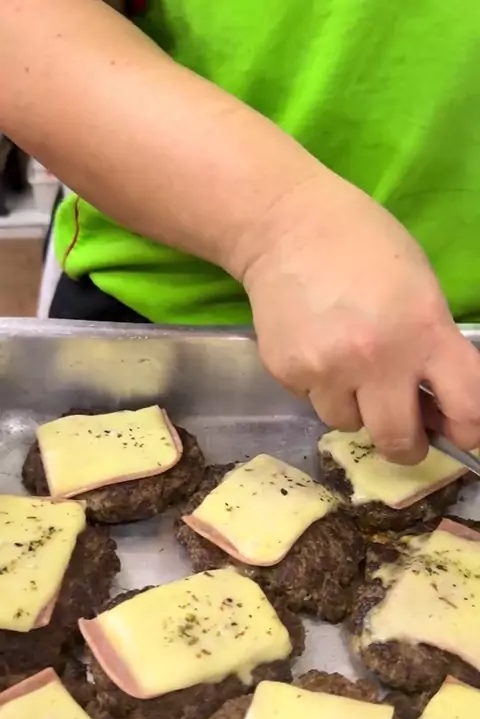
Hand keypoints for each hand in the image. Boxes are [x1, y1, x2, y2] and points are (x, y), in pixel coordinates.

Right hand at [241, 173, 479, 463]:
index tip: (459, 431)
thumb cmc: (364, 245)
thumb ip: (433, 346)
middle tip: (402, 430)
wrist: (286, 224)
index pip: (468, 407)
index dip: (469, 430)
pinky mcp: (287, 372)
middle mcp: (377, 358)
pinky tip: (315, 345)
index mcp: (424, 330)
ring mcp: (327, 369)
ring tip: (344, 363)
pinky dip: (318, 385)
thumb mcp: (421, 288)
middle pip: (399, 441)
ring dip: (353, 406)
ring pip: (348, 423)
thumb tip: (434, 402)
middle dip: (405, 444)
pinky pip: (312, 400)